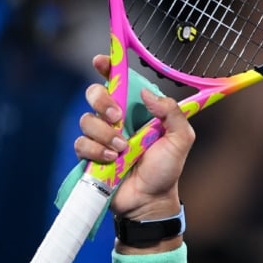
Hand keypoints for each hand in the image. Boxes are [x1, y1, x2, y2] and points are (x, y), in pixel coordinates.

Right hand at [74, 55, 194, 219]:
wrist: (151, 200)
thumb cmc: (166, 169)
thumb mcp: (181, 139)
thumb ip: (172, 113)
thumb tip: (147, 94)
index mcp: (137, 111)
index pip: (118, 82)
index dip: (107, 68)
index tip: (101, 61)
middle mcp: (116, 120)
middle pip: (94, 94)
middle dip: (102, 101)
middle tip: (118, 116)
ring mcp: (101, 137)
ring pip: (86, 120)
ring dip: (105, 134)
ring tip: (123, 150)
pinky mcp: (90, 155)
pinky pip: (82, 143)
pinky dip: (97, 151)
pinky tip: (113, 161)